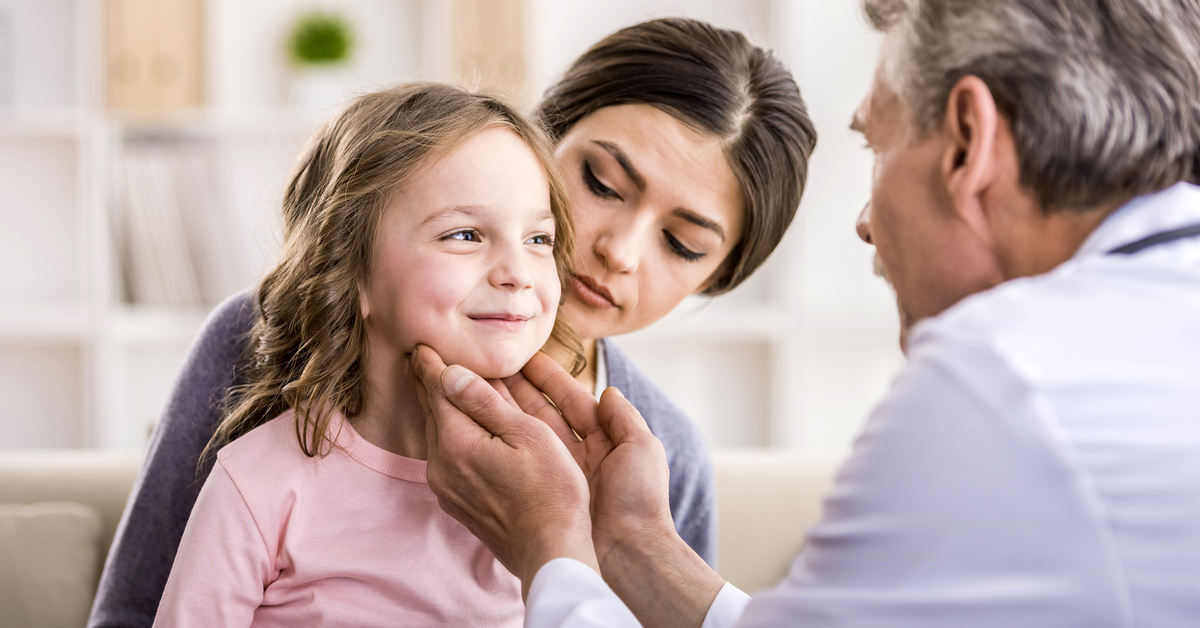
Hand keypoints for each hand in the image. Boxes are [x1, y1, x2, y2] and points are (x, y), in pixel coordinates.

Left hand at [408, 345, 597, 597]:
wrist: (550, 552)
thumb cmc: (551, 491)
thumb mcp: (527, 434)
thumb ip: (485, 402)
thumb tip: (449, 372)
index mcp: (456, 442)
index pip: (436, 389)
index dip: (430, 362)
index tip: (422, 343)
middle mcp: (441, 465)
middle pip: (431, 411)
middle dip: (431, 382)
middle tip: (425, 356)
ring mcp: (446, 487)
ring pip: (438, 434)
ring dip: (443, 408)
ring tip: (446, 384)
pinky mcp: (457, 501)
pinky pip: (447, 455)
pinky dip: (453, 433)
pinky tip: (466, 427)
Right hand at [504, 353, 725, 627]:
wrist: (627, 555)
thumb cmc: (639, 501)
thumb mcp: (641, 450)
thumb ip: (625, 419)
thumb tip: (608, 392)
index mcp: (604, 442)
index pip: (571, 401)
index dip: (549, 379)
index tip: (525, 358)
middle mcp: (578, 457)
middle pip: (543, 415)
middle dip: (519, 391)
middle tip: (491, 367)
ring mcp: (557, 478)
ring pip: (526, 437)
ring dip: (504, 412)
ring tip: (478, 388)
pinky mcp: (540, 497)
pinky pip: (518, 465)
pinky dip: (501, 445)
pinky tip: (480, 430)